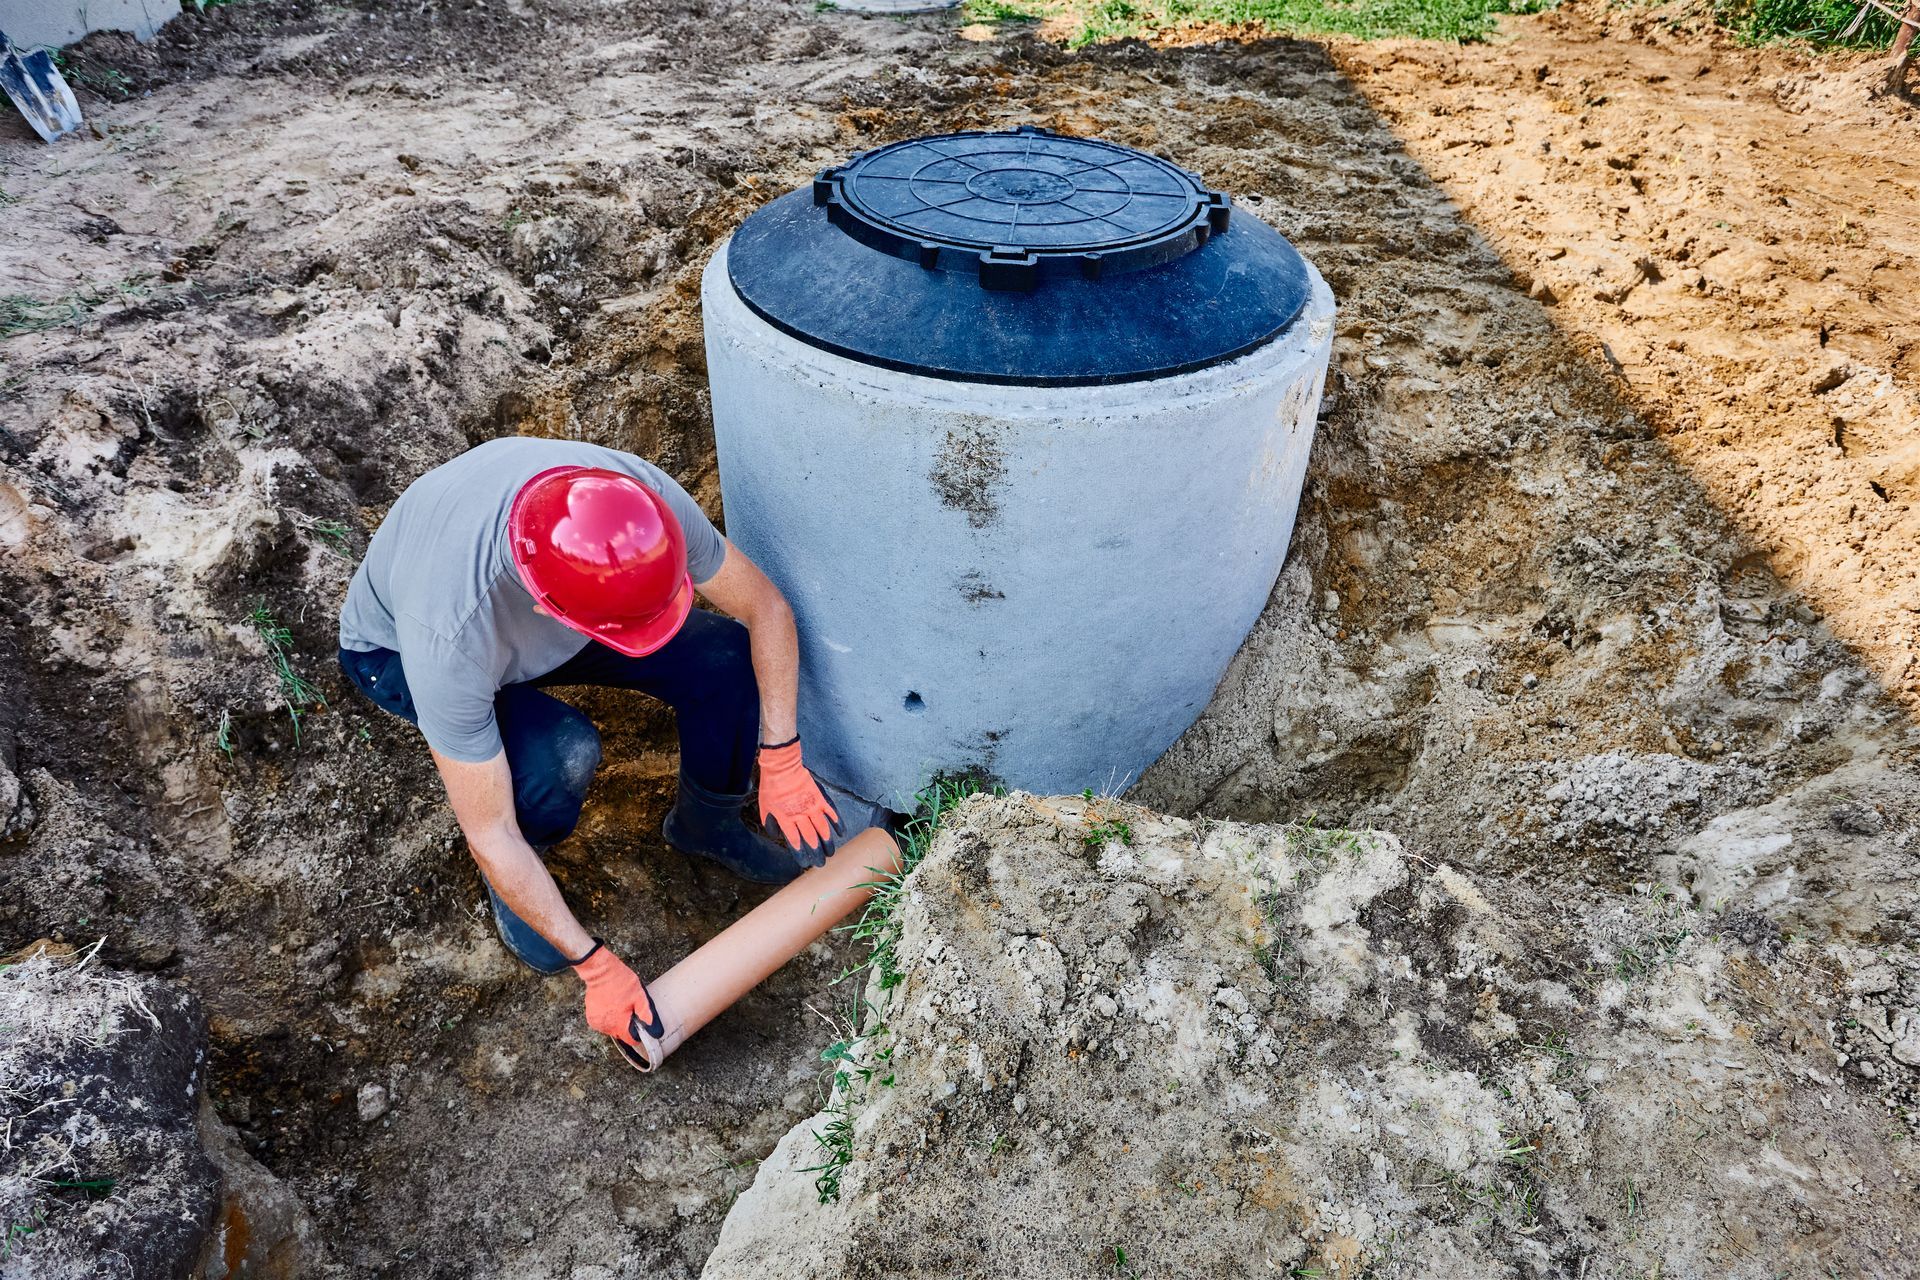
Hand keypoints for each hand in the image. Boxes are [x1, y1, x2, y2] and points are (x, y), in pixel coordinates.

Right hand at [572, 941, 664, 1070]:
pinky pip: (602, 1022)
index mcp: (619, 1024)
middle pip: (621, 1034)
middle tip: (629, 1009)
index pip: (631, 1040)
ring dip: (616, 1021)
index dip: (638, 1034)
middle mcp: (606, 1027)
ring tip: (619, 1005)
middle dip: (626, 1025)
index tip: (640, 1025)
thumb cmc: (619, 981)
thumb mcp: (639, 996)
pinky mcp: (590, 1016)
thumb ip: (646, 1014)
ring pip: (611, 1028)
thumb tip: (654, 1029)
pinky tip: (610, 1005)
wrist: (600, 971)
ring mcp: (596, 1022)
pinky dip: (607, 1017)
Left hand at [756, 738, 840, 864]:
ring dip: (827, 842)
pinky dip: (837, 823)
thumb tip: (778, 835)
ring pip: (823, 828)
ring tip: (831, 853)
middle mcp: (801, 815)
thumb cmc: (772, 787)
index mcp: (786, 818)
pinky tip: (841, 833)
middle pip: (810, 838)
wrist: (782, 767)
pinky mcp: (820, 797)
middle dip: (816, 853)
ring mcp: (812, 806)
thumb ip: (771, 823)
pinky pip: (832, 812)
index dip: (800, 853)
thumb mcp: (765, 807)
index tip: (805, 863)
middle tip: (821, 864)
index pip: (795, 841)